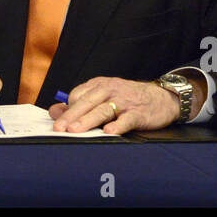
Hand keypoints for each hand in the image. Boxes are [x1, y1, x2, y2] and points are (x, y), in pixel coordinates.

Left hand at [49, 76, 203, 133]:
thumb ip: (79, 104)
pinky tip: (109, 132)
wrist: (162, 98)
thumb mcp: (103, 95)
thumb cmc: (128, 98)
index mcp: (99, 85)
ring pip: (103, 110)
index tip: (59, 123)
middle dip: (71, 116)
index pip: (78, 95)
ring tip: (75, 130)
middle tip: (59, 128)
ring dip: (88, 120)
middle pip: (87, 103)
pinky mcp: (138, 112)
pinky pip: (126, 119)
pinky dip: (118, 125)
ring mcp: (124, 101)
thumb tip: (54, 111)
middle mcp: (110, 90)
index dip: (68, 109)